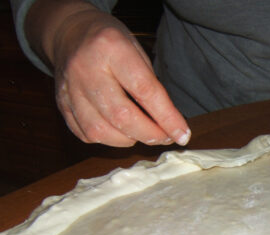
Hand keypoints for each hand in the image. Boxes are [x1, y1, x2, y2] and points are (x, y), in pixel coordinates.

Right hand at [49, 7, 189, 146]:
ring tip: (142, 132)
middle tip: (165, 137)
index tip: (182, 135)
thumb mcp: (137, 51)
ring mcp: (69, 88)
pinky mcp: (60, 103)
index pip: (144, 90)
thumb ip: (152, 86)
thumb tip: (171, 125)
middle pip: (121, 116)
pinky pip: (86, 134)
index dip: (167, 118)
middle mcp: (86, 68)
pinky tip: (119, 131)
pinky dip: (108, 140)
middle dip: (149, 134)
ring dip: (129, 139)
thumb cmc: (111, 44)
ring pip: (100, 131)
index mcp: (111, 48)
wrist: (69, 33)